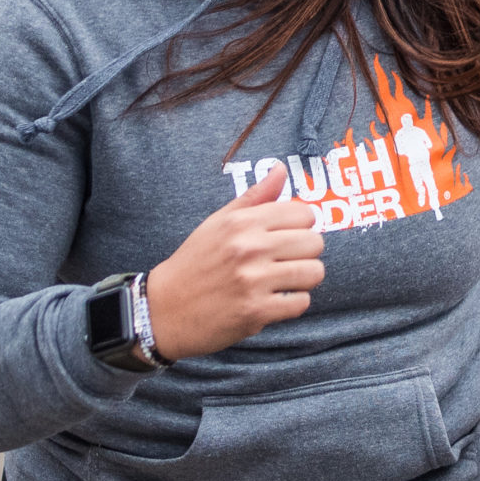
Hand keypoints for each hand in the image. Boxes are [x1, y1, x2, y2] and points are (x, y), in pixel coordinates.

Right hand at [143, 162, 324, 358]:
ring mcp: (253, 281)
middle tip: (285, 262)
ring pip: (314, 273)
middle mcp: (249, 248)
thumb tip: (281, 169)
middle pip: (315, 243)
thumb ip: (254, 197)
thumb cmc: (195, 263)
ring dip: (303, 280)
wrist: (164, 310)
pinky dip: (292, 304)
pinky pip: (301, 303)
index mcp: (241, 222)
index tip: (286, 237)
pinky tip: (273, 301)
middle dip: (306, 253)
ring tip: (283, 281)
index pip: (304, 214)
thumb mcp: (218, 223)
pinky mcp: (256, 311)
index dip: (301, 227)